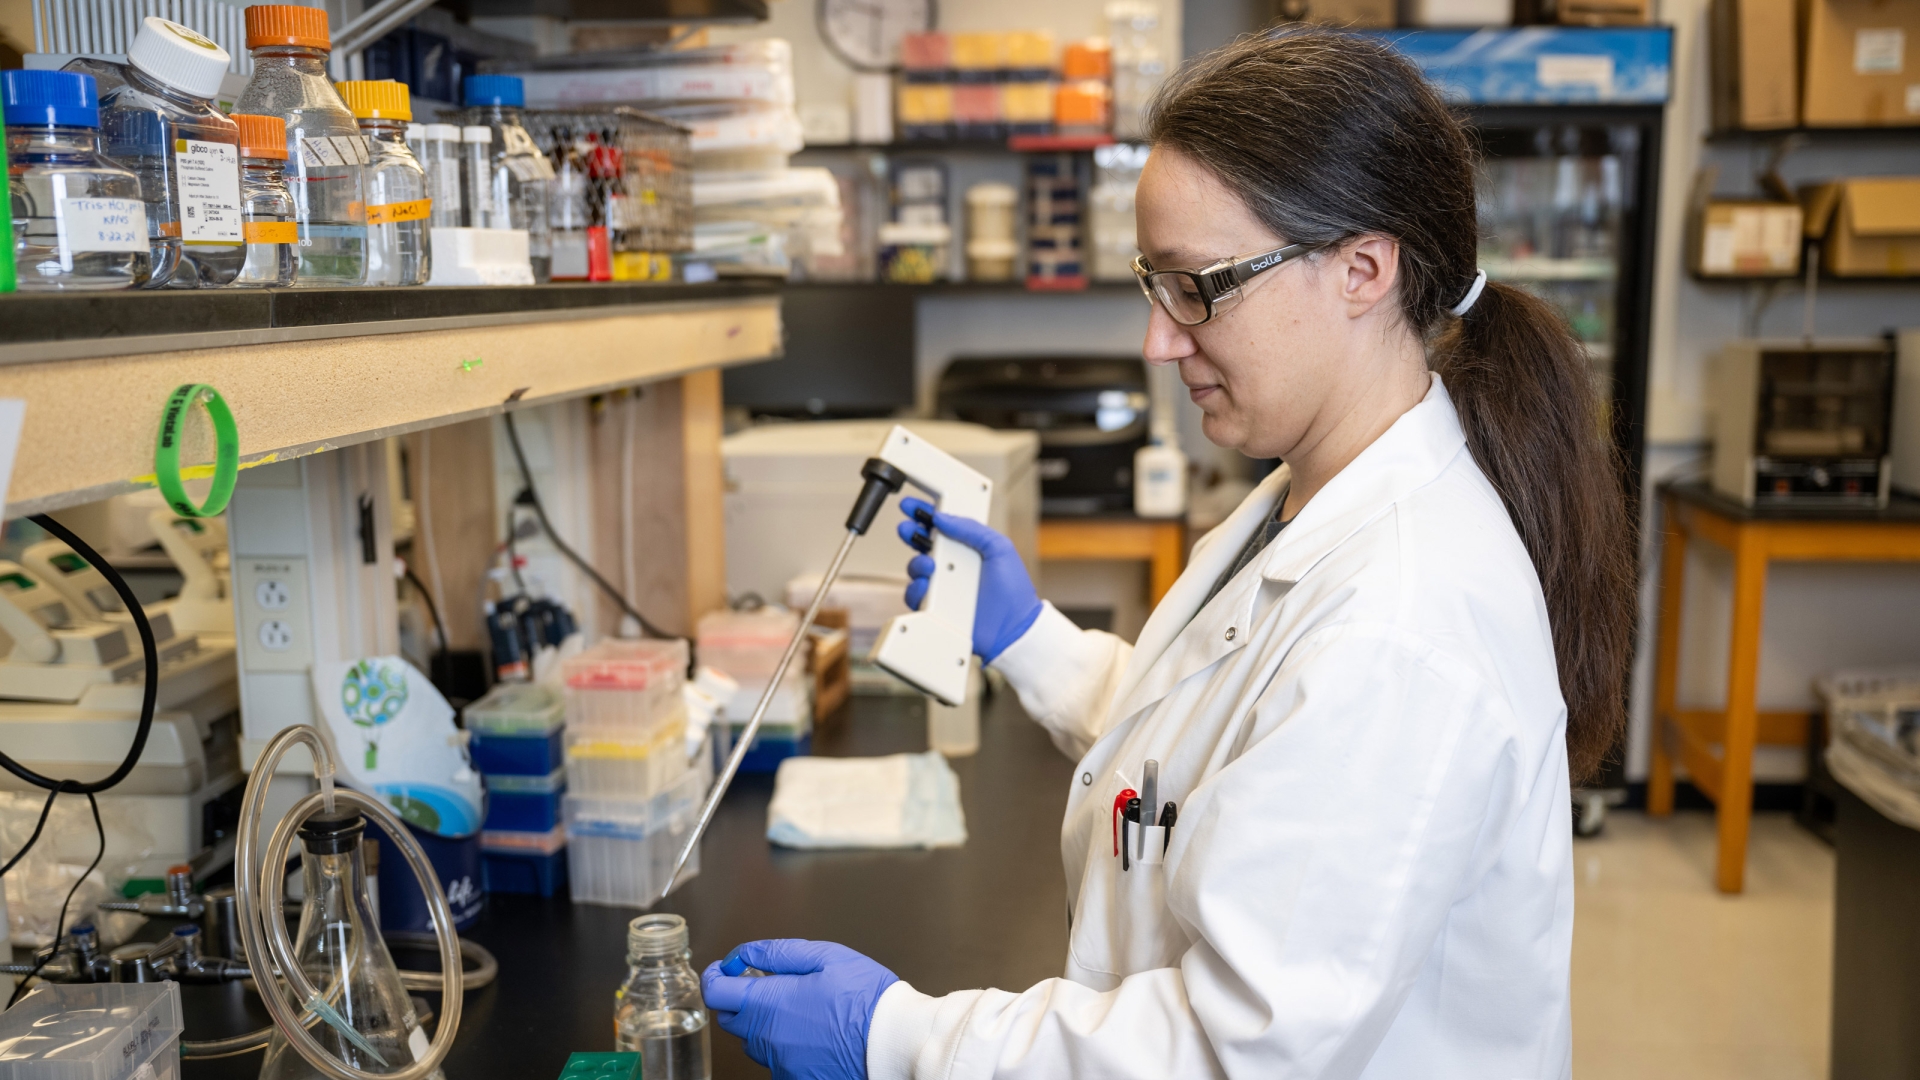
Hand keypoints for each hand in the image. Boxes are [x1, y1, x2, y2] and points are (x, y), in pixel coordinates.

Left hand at [701, 939, 898, 1079]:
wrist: (894, 1041)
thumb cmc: (865, 997)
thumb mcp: (824, 956)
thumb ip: (777, 953)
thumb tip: (743, 955)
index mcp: (770, 1002)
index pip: (716, 992)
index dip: (715, 976)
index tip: (725, 969)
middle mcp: (767, 1037)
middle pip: (730, 1018)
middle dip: (737, 997)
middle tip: (762, 982)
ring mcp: (779, 1062)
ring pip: (753, 1040)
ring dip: (761, 1021)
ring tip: (795, 1006)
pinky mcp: (794, 1078)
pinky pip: (775, 1059)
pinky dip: (783, 1043)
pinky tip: (810, 1032)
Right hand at [896, 497, 1042, 662]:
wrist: (1013, 628)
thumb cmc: (1013, 591)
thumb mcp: (999, 548)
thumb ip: (972, 529)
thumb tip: (943, 518)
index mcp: (967, 547)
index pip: (942, 525)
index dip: (925, 514)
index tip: (912, 506)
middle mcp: (952, 565)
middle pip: (922, 544)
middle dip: (910, 533)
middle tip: (908, 529)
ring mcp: (943, 586)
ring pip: (916, 569)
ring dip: (916, 562)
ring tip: (929, 565)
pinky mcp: (936, 607)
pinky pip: (915, 595)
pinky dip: (916, 589)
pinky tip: (927, 586)